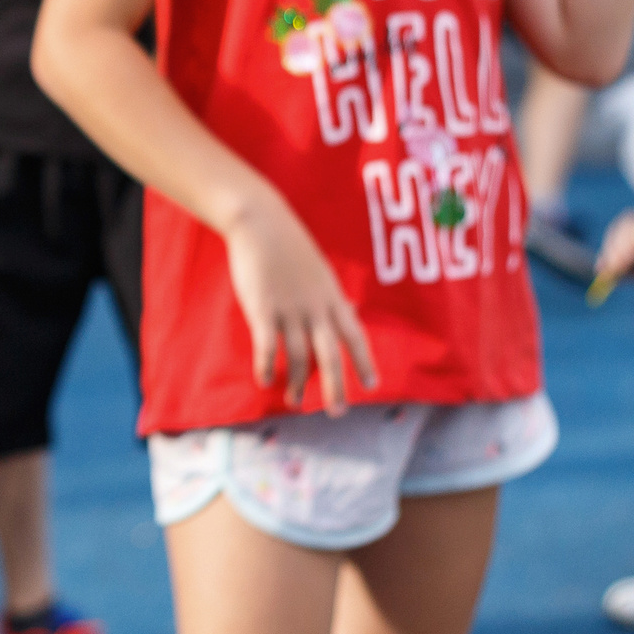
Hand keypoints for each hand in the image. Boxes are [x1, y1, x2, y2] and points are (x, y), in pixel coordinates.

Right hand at [221, 195, 375, 413]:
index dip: (364, 362)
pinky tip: (264, 381)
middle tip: (337, 412)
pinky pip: (267, 346)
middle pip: (330, 355)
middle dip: (336, 386)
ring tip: (294, 402)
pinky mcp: (263, 308)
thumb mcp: (319, 272)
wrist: (262, 222)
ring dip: (297, 383)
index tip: (372, 385)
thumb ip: (331, 297)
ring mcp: (289, 309)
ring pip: (298, 356)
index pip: (355, 336)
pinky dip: (267, 366)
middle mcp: (315, 308)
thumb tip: (348, 312)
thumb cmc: (289, 246)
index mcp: (332, 298)